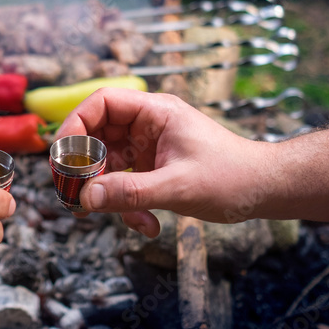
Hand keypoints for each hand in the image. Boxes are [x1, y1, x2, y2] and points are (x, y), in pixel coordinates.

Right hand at [56, 89, 274, 235]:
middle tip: (78, 196)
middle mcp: (148, 125)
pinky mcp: (152, 170)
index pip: (102, 103)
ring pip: (107, 165)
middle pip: (96, 135)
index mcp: (156, 112)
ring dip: (108, 195)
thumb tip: (86, 197)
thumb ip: (130, 193)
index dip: (76, 125)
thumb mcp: (178, 187)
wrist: (264, 191)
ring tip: (124, 219)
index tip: (63, 157)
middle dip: (86, 169)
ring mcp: (148, 148)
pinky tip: (147, 226)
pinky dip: (126, 207)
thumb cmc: (233, 177)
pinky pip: (123, 185)